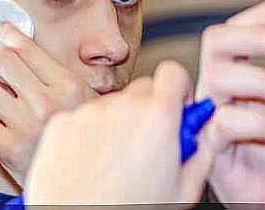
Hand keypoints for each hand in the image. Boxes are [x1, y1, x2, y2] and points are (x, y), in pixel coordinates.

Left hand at [0, 23, 97, 186]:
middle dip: (1, 58)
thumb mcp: (85, 97)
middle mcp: (46, 104)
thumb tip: (21, 42)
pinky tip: (2, 121)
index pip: (28, 49)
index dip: (11, 35)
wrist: (81, 175)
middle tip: (4, 63)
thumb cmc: (82, 130)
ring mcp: (24, 127)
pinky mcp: (7, 148)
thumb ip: (58, 72)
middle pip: (3, 60)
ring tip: (3, 96)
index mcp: (69, 87)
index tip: (3, 30)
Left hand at [25, 61, 264, 205]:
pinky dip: (89, 132)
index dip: (178, 88)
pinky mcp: (61, 123)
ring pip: (112, 104)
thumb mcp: (183, 190)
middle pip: (143, 88)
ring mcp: (88, 112)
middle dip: (150, 108)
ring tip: (115, 160)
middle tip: (148, 140)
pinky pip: (83, 117)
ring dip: (118, 121)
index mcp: (158, 117)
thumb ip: (201, 152)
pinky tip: (90, 161)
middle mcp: (122, 106)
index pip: (173, 72)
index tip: (176, 106)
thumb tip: (203, 131)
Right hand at [197, 1, 264, 206]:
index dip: (256, 17)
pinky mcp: (210, 142)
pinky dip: (258, 122)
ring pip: (217, 76)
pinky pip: (223, 122)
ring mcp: (209, 112)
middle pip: (215, 41)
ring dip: (261, 82)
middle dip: (256, 38)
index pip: (231, 29)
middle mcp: (216, 86)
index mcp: (234, 70)